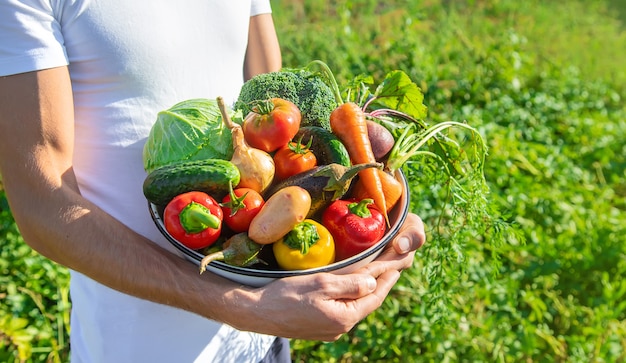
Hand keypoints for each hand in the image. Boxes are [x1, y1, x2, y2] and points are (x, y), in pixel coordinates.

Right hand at [223, 213, 425, 340]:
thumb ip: (350, 284)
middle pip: (367, 302)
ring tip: (377, 274)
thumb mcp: (320, 284)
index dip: (388, 278)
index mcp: (344, 318)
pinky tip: (350, 286)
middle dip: (381, 283)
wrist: (255, 312)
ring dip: (366, 289)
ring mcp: (328, 329)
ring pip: (355, 306)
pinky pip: (342, 309)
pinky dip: (351, 295)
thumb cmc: (286, 295)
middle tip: (394, 265)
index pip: (375, 295)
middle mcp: (340, 327)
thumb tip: (372, 281)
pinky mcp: (318, 326)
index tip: (400, 263)